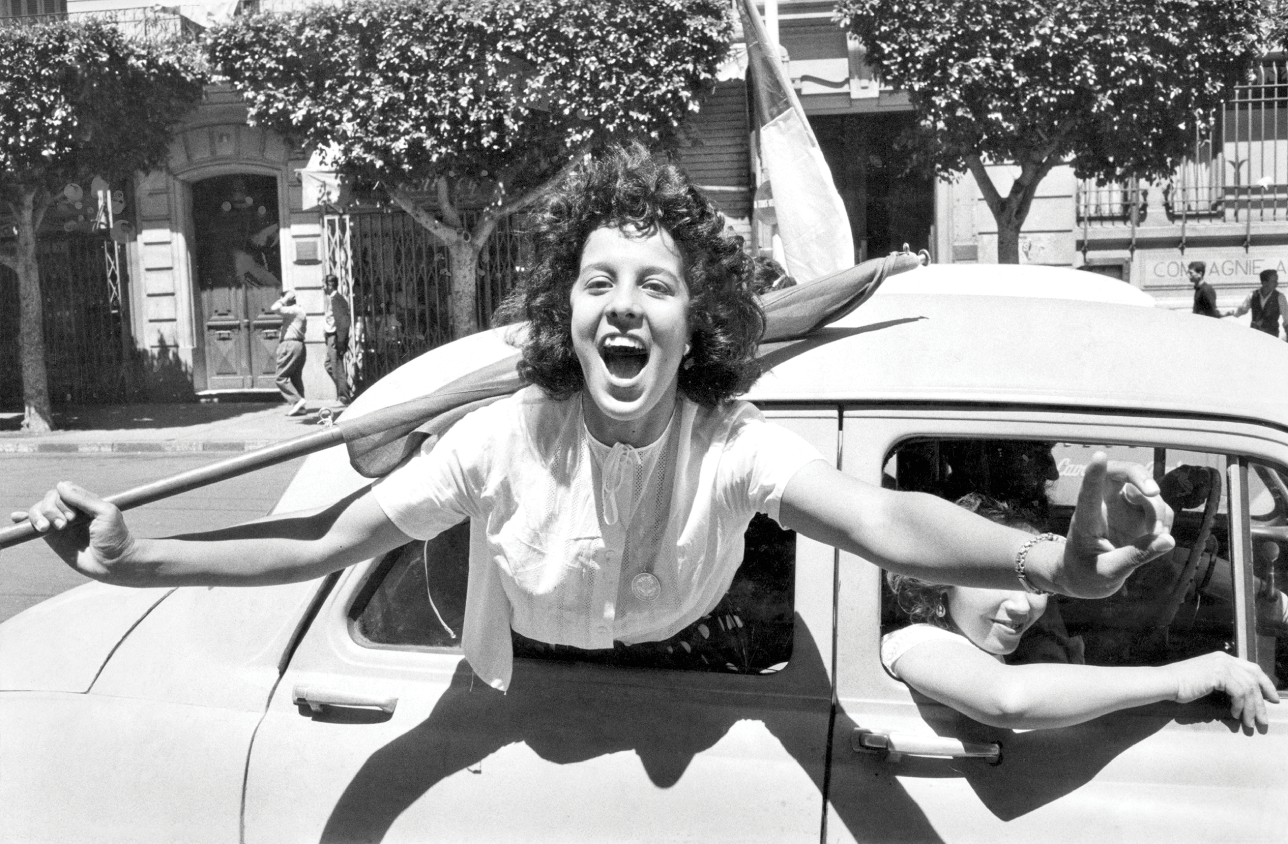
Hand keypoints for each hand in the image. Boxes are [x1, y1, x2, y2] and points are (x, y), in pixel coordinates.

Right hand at [11, 482, 136, 580]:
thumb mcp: (105, 513)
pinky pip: (34, 525)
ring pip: (39, 510)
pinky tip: (17, 518)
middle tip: (66, 524)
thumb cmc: (114, 537)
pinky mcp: (53, 537)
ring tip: (47, 528)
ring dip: (39, 516)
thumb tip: (60, 485)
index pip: (64, 490)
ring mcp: (60, 523)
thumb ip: (84, 499)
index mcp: (85, 502)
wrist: (113, 563)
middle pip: (49, 499)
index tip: (74, 517)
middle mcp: (71, 510)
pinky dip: (24, 520)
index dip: (63, 500)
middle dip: (53, 509)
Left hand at [1058, 452, 1174, 597]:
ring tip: (1159, 536)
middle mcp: (1103, 506)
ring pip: (1145, 492)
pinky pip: (1158, 507)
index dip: (1094, 474)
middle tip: (1154, 491)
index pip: (1088, 492)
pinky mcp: (1137, 515)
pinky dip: (1165, 519)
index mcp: (1085, 520)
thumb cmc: (1086, 575)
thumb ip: (1135, 556)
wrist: (1084, 579)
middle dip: (1139, 476)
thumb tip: (1169, 540)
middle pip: (1119, 473)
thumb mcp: (1108, 572)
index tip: (1099, 456)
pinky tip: (1160, 538)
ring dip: (1159, 510)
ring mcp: (1121, 508)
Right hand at [1170, 651, 1279, 730]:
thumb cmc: (1182, 685)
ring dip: (1251, 709)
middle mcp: (1225, 659)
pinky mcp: (1218, 674)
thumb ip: (1224, 684)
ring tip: (1249, 723)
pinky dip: (1240, 707)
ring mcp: (1222, 665)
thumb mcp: (1207, 681)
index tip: (1272, 699)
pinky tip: (1234, 715)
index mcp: (1223, 658)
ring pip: (1248, 689)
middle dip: (1262, 701)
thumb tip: (1242, 701)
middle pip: (1254, 679)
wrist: (1166, 682)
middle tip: (1264, 719)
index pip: (1253, 669)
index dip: (1266, 684)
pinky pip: (1239, 693)